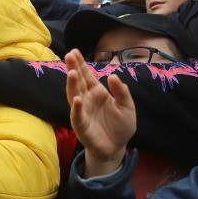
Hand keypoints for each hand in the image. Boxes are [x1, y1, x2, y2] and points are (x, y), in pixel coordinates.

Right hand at [65, 49, 134, 176]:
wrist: (117, 147)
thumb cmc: (121, 126)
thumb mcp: (127, 106)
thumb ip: (121, 92)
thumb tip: (112, 76)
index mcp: (97, 92)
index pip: (87, 75)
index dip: (80, 64)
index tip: (74, 51)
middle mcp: (86, 99)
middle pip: (78, 82)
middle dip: (73, 68)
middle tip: (69, 56)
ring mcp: (82, 112)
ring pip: (74, 95)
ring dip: (72, 85)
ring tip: (72, 73)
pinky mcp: (82, 126)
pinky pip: (77, 116)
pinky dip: (76, 108)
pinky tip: (77, 99)